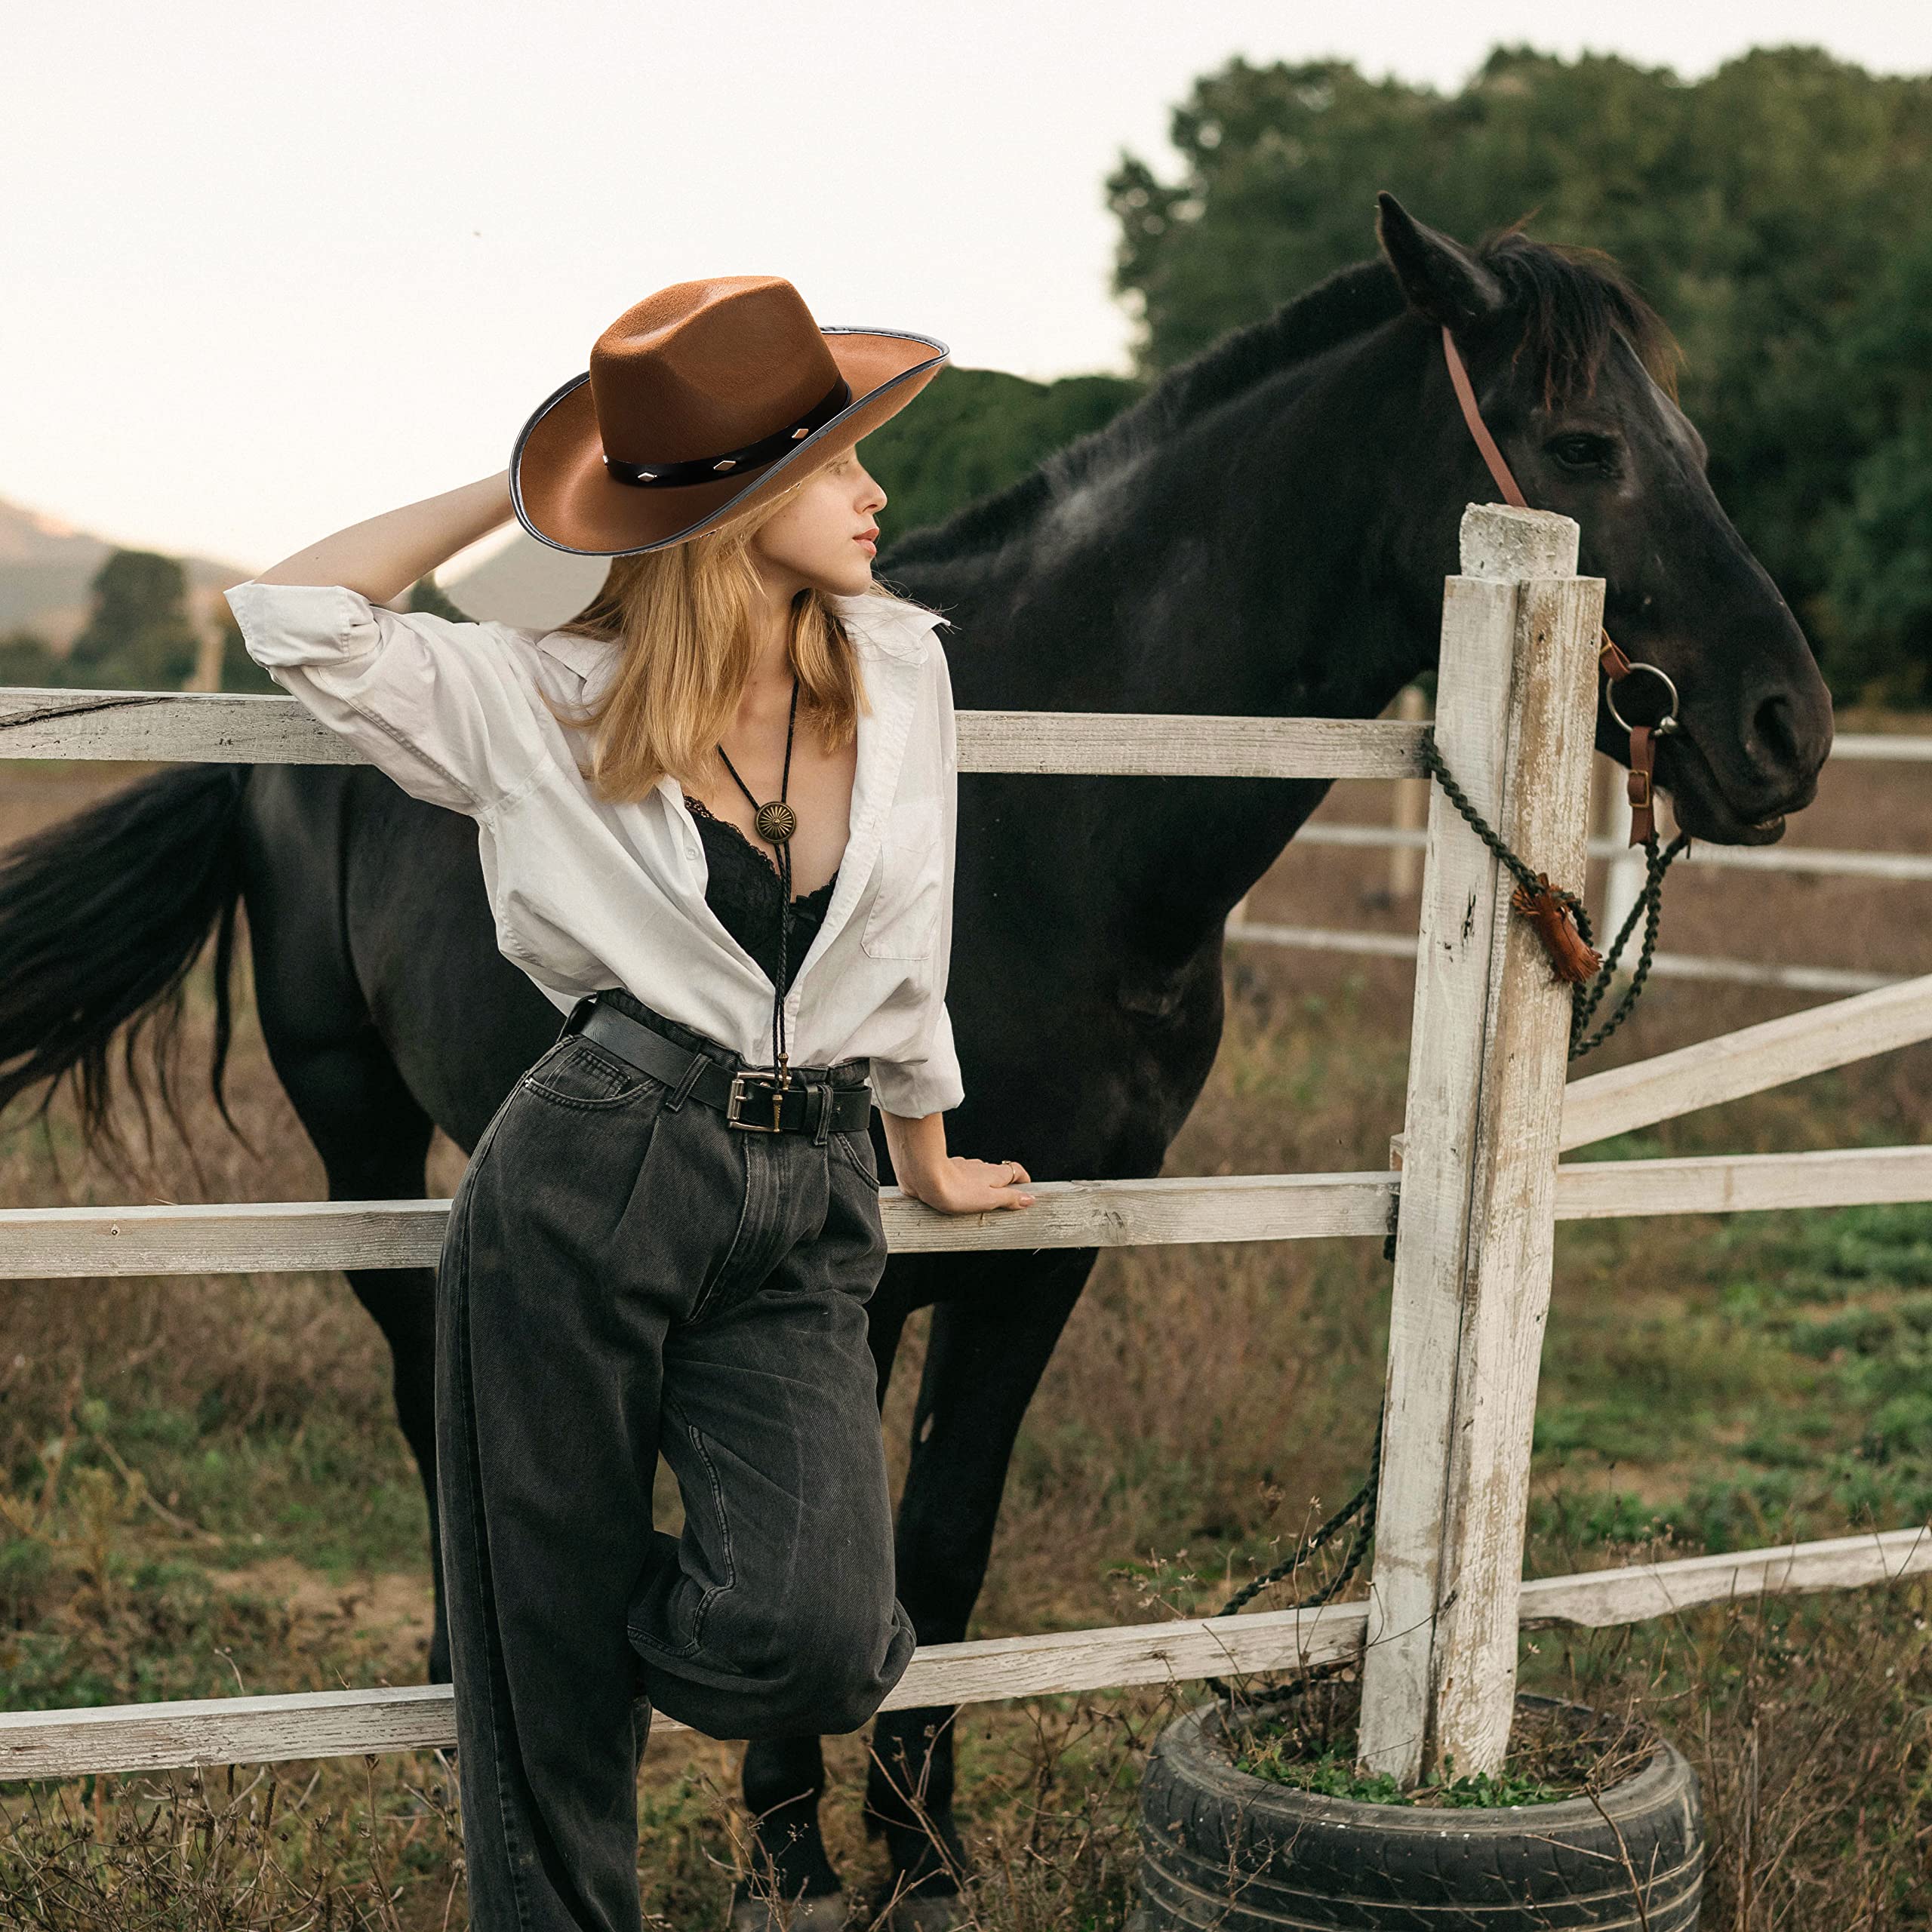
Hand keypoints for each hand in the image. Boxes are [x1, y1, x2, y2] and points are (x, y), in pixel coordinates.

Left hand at [898, 1154, 1034, 1214]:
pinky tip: (957, 1197)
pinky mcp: (948, 1170)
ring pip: (978, 1176)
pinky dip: (964, 1186)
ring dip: (982, 1187)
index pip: (1017, 1171)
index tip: (1027, 1191)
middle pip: (998, 1174)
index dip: (1024, 1180)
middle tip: (1004, 1203)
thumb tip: (1029, 1199)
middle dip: (1002, 1186)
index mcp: (995, 1173)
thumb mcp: (989, 1200)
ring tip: (979, 1204)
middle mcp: (981, 1167)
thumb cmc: (955, 1189)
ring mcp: (964, 1167)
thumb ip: (1009, 1199)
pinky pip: (961, 1178)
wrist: (925, 1177)